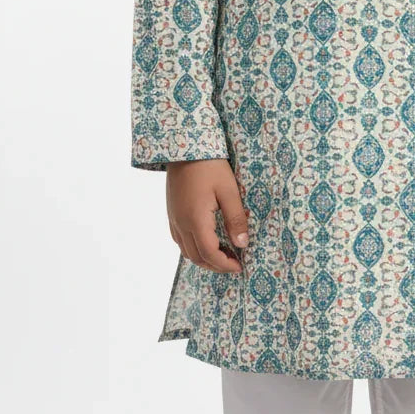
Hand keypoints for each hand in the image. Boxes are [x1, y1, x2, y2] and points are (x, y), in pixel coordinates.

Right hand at [166, 158, 248, 273]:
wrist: (185, 147)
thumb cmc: (210, 166)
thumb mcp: (228, 190)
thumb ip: (235, 219)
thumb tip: (242, 244)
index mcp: (196, 220)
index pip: (209, 253)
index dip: (225, 264)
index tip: (240, 266)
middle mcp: (181, 223)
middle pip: (196, 257)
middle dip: (215, 265)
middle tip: (234, 263)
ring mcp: (174, 219)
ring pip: (186, 251)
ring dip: (204, 258)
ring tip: (223, 254)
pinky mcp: (171, 212)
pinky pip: (180, 240)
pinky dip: (193, 248)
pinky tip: (206, 240)